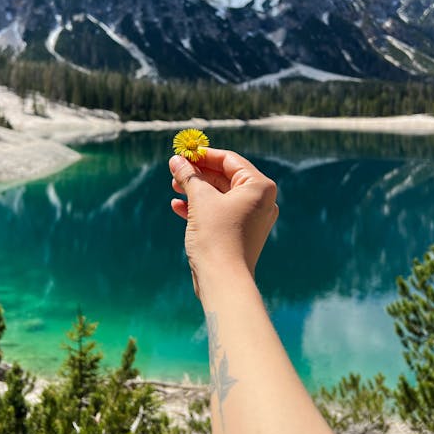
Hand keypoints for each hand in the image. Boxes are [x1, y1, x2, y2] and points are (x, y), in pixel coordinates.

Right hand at [169, 148, 277, 298]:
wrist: (223, 281)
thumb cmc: (217, 237)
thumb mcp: (200, 199)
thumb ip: (189, 176)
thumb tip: (177, 160)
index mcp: (259, 187)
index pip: (229, 160)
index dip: (204, 155)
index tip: (183, 153)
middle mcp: (260, 201)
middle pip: (225, 177)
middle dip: (198, 173)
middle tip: (175, 170)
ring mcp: (251, 218)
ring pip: (220, 195)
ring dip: (196, 190)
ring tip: (174, 187)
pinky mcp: (240, 233)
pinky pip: (220, 212)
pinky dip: (201, 208)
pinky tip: (178, 207)